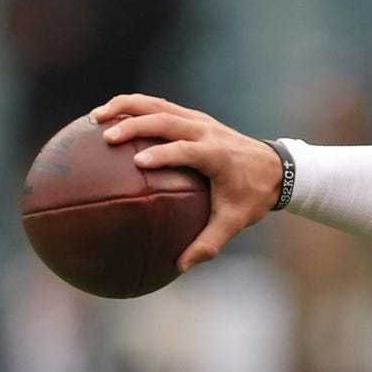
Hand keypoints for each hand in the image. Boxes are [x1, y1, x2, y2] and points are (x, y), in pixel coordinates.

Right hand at [90, 94, 282, 271]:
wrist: (277, 168)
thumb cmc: (253, 196)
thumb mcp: (236, 222)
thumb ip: (209, 242)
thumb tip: (181, 266)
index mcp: (217, 155)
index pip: (187, 150)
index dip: (163, 154)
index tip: (138, 162)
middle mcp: (206, 131)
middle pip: (166, 119)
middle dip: (135, 125)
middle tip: (107, 137)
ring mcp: (199, 120)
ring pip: (158, 105)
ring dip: (126, 106)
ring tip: (95, 117)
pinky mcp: (194, 117)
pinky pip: (160, 106)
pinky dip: (134, 107)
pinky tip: (110, 117)